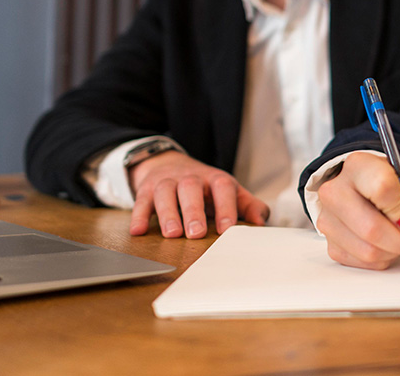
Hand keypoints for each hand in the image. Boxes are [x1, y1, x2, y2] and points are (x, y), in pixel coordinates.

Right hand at [128, 151, 268, 237]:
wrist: (170, 164)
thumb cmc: (205, 186)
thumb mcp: (230, 192)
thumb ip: (248, 205)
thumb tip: (261, 222)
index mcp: (215, 179)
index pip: (223, 188)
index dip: (226, 207)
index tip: (227, 229)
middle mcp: (190, 178)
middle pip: (191, 188)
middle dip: (194, 211)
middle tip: (196, 233)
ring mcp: (167, 182)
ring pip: (165, 193)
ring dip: (168, 214)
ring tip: (172, 234)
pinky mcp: (146, 190)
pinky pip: (140, 201)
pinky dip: (138, 216)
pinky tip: (138, 232)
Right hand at [315, 152, 399, 269]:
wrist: (377, 193)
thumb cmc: (398, 185)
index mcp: (358, 166)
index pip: (381, 188)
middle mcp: (336, 190)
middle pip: (371, 227)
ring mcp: (329, 219)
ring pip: (368, 250)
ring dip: (393, 250)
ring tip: (399, 236)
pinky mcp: (331, 244)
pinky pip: (363, 263)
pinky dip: (382, 258)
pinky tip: (385, 243)